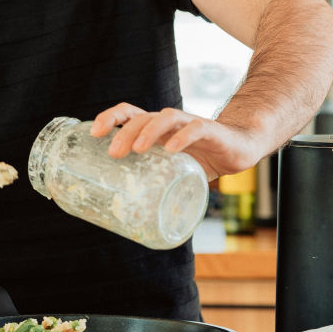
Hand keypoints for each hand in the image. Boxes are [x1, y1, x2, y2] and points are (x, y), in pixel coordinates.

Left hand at [90, 102, 261, 180]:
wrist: (239, 148)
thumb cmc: (200, 158)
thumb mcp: (172, 171)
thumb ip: (154, 185)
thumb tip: (128, 218)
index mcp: (155, 128)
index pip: (127, 113)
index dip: (109, 118)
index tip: (93, 133)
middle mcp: (168, 122)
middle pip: (141, 117)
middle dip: (124, 132)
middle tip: (113, 153)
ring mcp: (189, 123)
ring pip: (165, 118)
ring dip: (149, 131)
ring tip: (137, 149)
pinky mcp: (211, 131)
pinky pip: (195, 129)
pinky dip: (182, 137)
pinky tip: (171, 149)